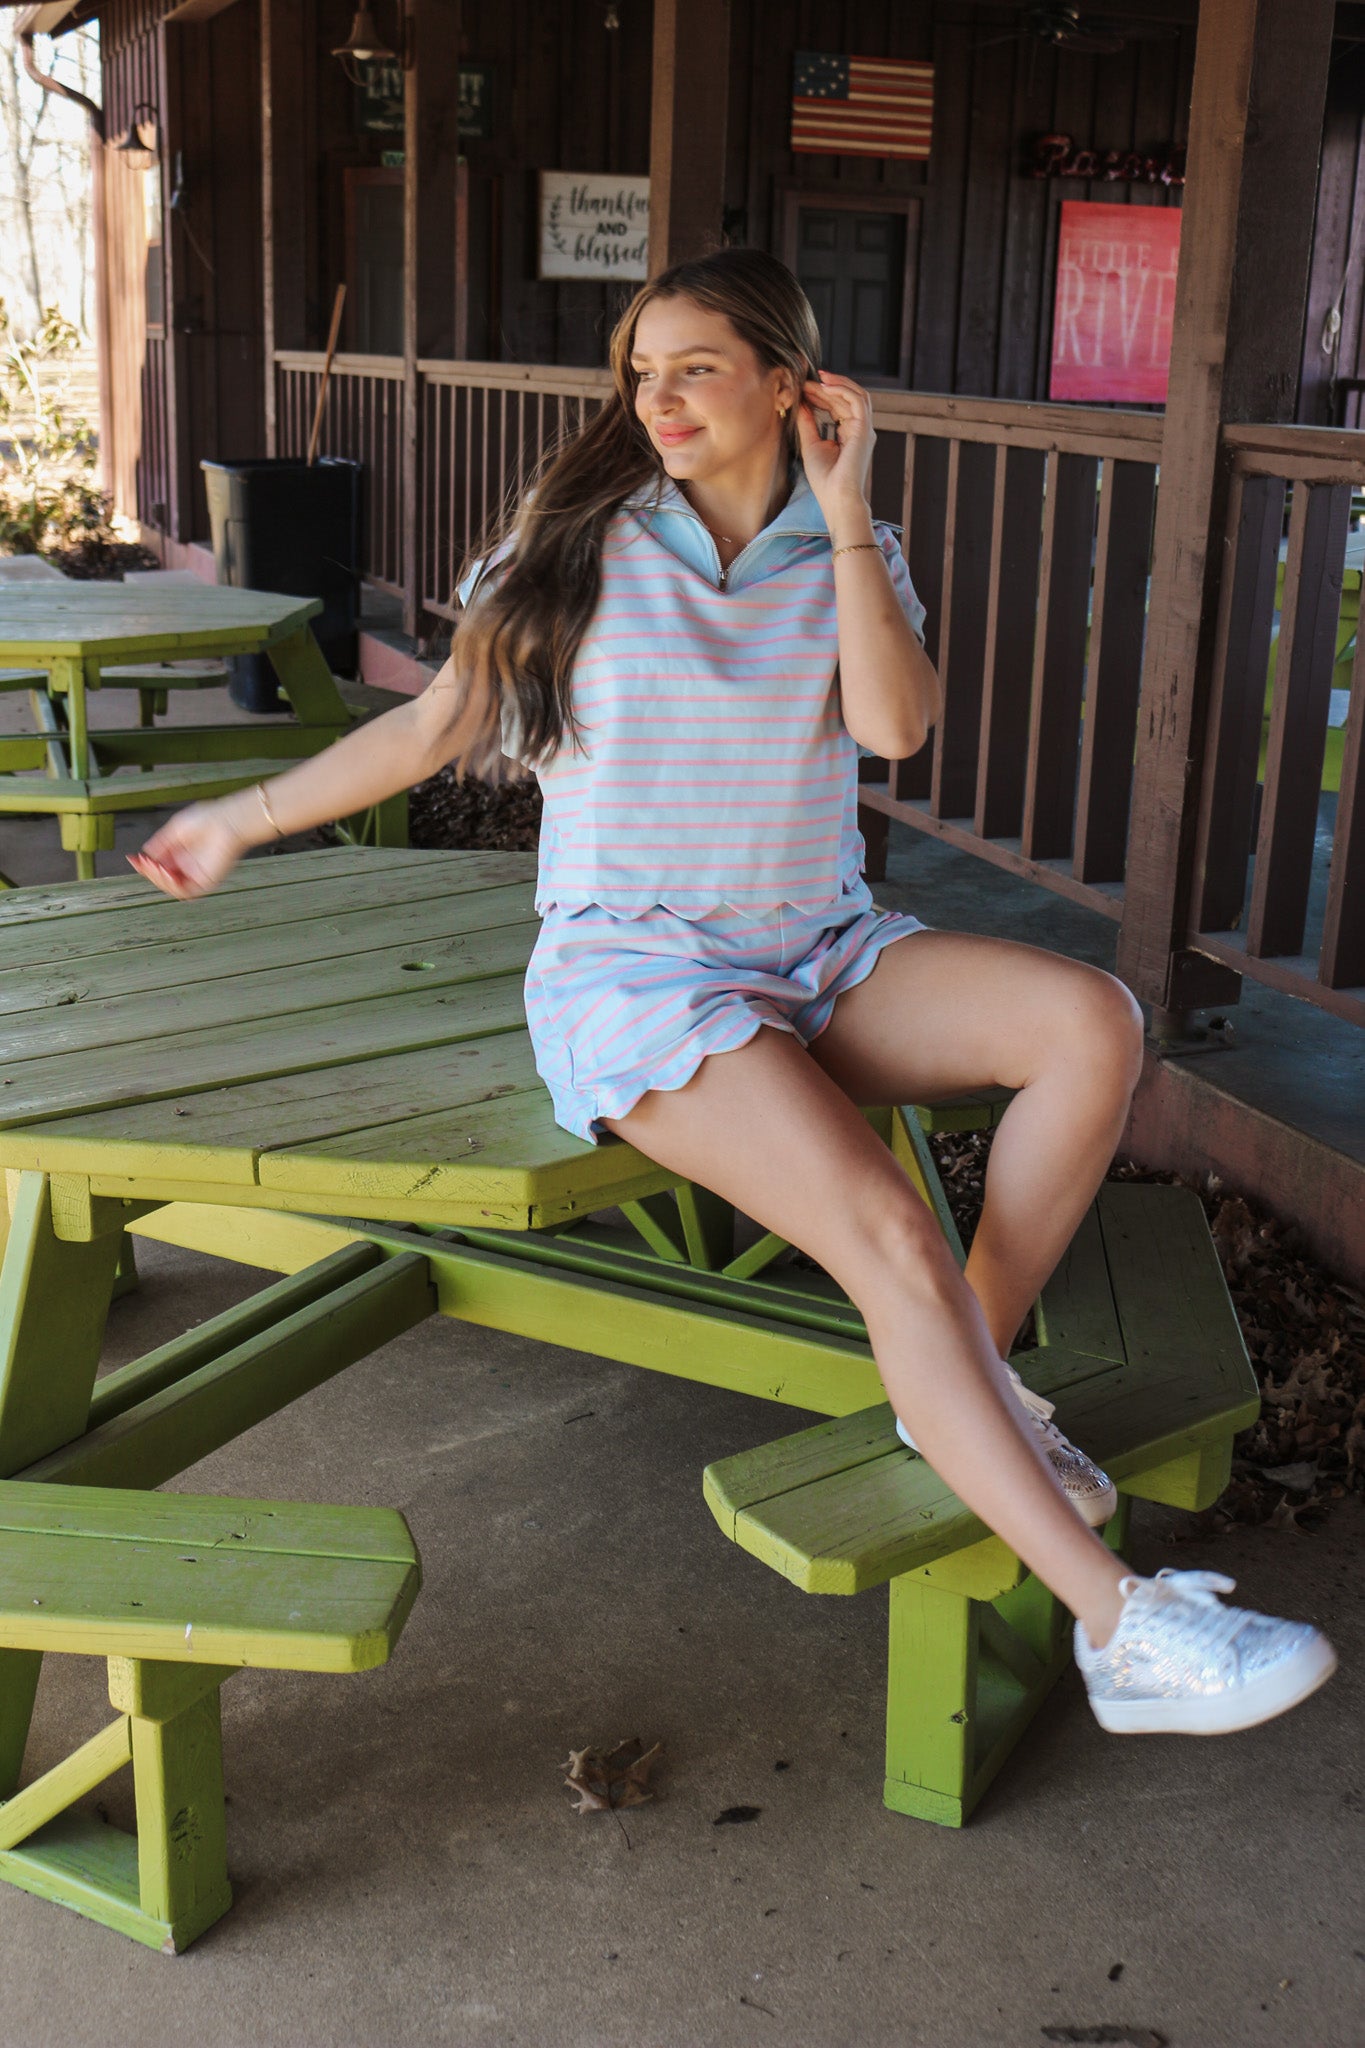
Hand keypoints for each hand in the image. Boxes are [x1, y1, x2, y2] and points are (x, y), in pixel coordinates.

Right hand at [130, 798, 251, 899]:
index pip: (159, 865)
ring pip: (172, 887)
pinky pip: (186, 891)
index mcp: (181, 853)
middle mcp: (188, 866)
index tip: (133, 859)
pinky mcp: (206, 881)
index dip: (145, 865)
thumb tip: (146, 853)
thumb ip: (161, 843)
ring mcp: (197, 875)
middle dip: (150, 872)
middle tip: (144, 862)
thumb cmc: (207, 819)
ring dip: (159, 879)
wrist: (227, 821)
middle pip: (163, 878)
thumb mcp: (176, 829)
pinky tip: (167, 873)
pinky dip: (173, 886)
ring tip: (155, 866)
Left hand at [794, 371, 875, 532]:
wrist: (836, 497)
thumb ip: (807, 422)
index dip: (822, 395)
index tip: (804, 388)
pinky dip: (842, 390)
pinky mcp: (864, 429)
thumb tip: (801, 402)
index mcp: (848, 434)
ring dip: (835, 384)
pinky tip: (825, 386)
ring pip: (854, 395)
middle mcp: (859, 429)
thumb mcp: (810, 444)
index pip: (838, 406)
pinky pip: (857, 401)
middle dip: (827, 387)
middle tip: (807, 381)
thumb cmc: (825, 479)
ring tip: (816, 379)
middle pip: (846, 398)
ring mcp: (864, 429)